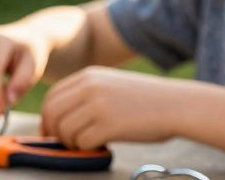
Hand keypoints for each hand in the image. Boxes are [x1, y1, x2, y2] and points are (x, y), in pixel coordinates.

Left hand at [40, 67, 186, 148]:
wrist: (177, 104)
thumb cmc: (146, 99)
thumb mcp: (110, 84)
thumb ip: (86, 93)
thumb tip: (62, 116)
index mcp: (87, 76)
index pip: (52, 96)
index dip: (47, 117)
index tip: (49, 131)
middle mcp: (89, 87)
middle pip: (52, 113)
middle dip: (53, 132)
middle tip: (64, 143)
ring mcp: (98, 105)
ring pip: (65, 129)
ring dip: (71, 142)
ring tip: (87, 144)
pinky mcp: (109, 125)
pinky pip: (83, 141)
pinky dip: (87, 148)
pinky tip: (101, 146)